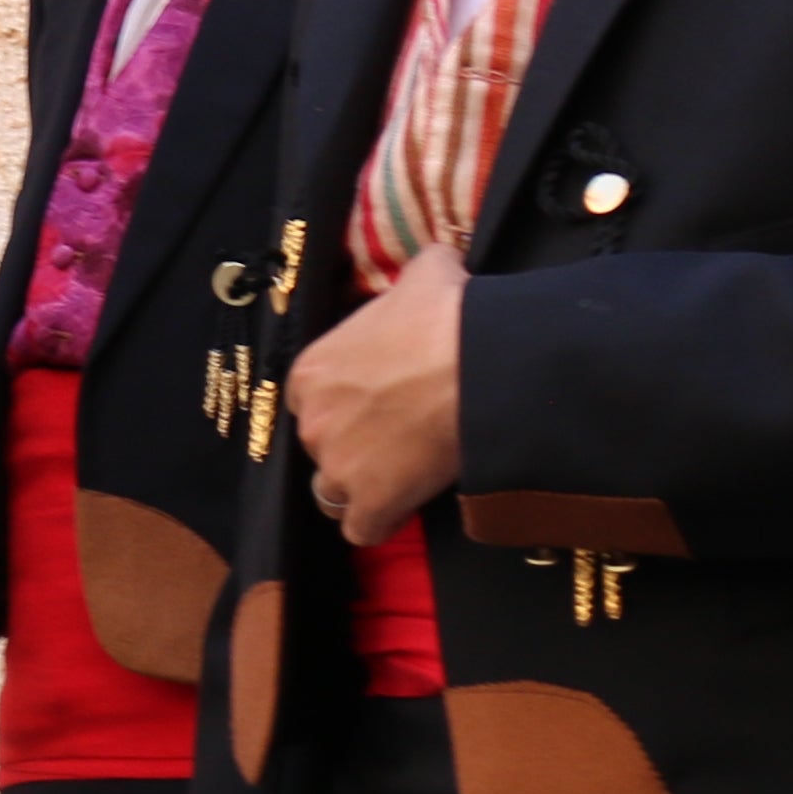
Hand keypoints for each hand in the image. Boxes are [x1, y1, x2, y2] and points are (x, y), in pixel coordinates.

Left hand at [289, 248, 466, 538]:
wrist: (480, 364)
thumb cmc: (448, 315)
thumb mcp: (425, 273)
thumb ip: (415, 274)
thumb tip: (437, 263)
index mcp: (311, 371)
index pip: (312, 399)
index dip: (345, 402)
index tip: (377, 401)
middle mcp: (313, 424)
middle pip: (322, 445)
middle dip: (353, 444)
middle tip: (399, 434)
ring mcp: (338, 468)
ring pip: (333, 492)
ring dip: (360, 487)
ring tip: (400, 474)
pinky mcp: (371, 504)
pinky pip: (362, 530)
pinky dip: (381, 522)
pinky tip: (404, 507)